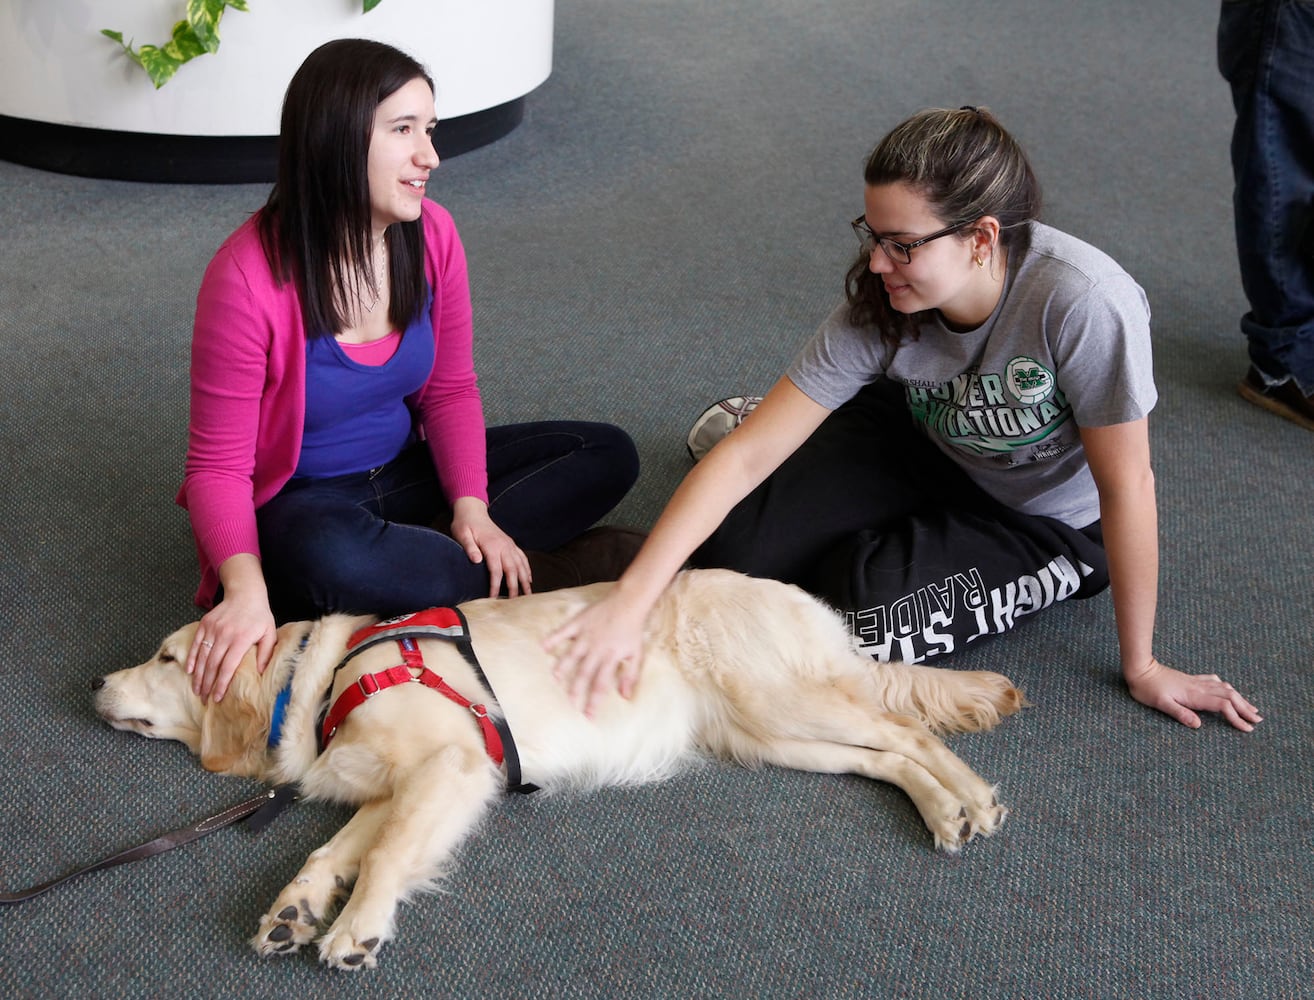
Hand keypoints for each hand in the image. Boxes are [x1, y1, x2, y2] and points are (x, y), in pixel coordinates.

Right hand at [187, 589, 276, 702]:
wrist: (245, 593)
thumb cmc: (259, 616)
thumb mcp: (269, 633)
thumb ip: (266, 652)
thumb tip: (260, 672)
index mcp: (241, 639)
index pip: (228, 667)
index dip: (221, 684)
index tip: (217, 698)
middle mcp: (224, 635)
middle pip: (212, 665)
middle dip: (207, 685)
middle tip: (204, 700)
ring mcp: (213, 629)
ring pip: (202, 657)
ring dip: (198, 676)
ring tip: (197, 690)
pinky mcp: (205, 624)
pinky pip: (196, 644)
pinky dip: (192, 658)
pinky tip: (190, 671)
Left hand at [450, 497, 530, 596]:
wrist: (473, 511)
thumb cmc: (465, 524)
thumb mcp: (462, 534)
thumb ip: (469, 547)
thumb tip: (477, 560)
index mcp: (492, 546)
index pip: (496, 570)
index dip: (496, 586)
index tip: (494, 598)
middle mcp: (504, 546)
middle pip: (512, 570)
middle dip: (515, 587)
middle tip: (515, 602)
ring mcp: (509, 545)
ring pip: (521, 565)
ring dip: (525, 580)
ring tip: (528, 594)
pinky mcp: (511, 544)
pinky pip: (522, 558)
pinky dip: (527, 569)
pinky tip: (529, 578)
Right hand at [544, 593, 647, 716]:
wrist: (629, 602)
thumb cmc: (633, 630)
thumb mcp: (637, 654)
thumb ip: (630, 675)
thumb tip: (625, 696)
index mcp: (611, 657)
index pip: (601, 684)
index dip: (594, 701)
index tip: (588, 716)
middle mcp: (597, 648)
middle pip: (584, 673)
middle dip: (576, 690)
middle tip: (569, 704)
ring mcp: (587, 635)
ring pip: (572, 654)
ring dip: (563, 667)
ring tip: (555, 679)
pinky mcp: (580, 622)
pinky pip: (563, 631)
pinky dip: (553, 638)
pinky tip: (543, 646)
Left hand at [1124, 657, 1261, 731]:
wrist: (1140, 669)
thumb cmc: (1147, 689)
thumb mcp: (1160, 704)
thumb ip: (1179, 713)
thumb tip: (1198, 725)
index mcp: (1194, 695)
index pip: (1223, 706)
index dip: (1237, 717)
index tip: (1247, 728)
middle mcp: (1199, 687)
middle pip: (1230, 696)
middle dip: (1245, 708)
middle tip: (1258, 720)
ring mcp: (1196, 682)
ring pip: (1225, 689)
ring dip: (1240, 698)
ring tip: (1251, 708)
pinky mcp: (1191, 679)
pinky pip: (1215, 682)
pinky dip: (1227, 688)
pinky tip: (1229, 690)